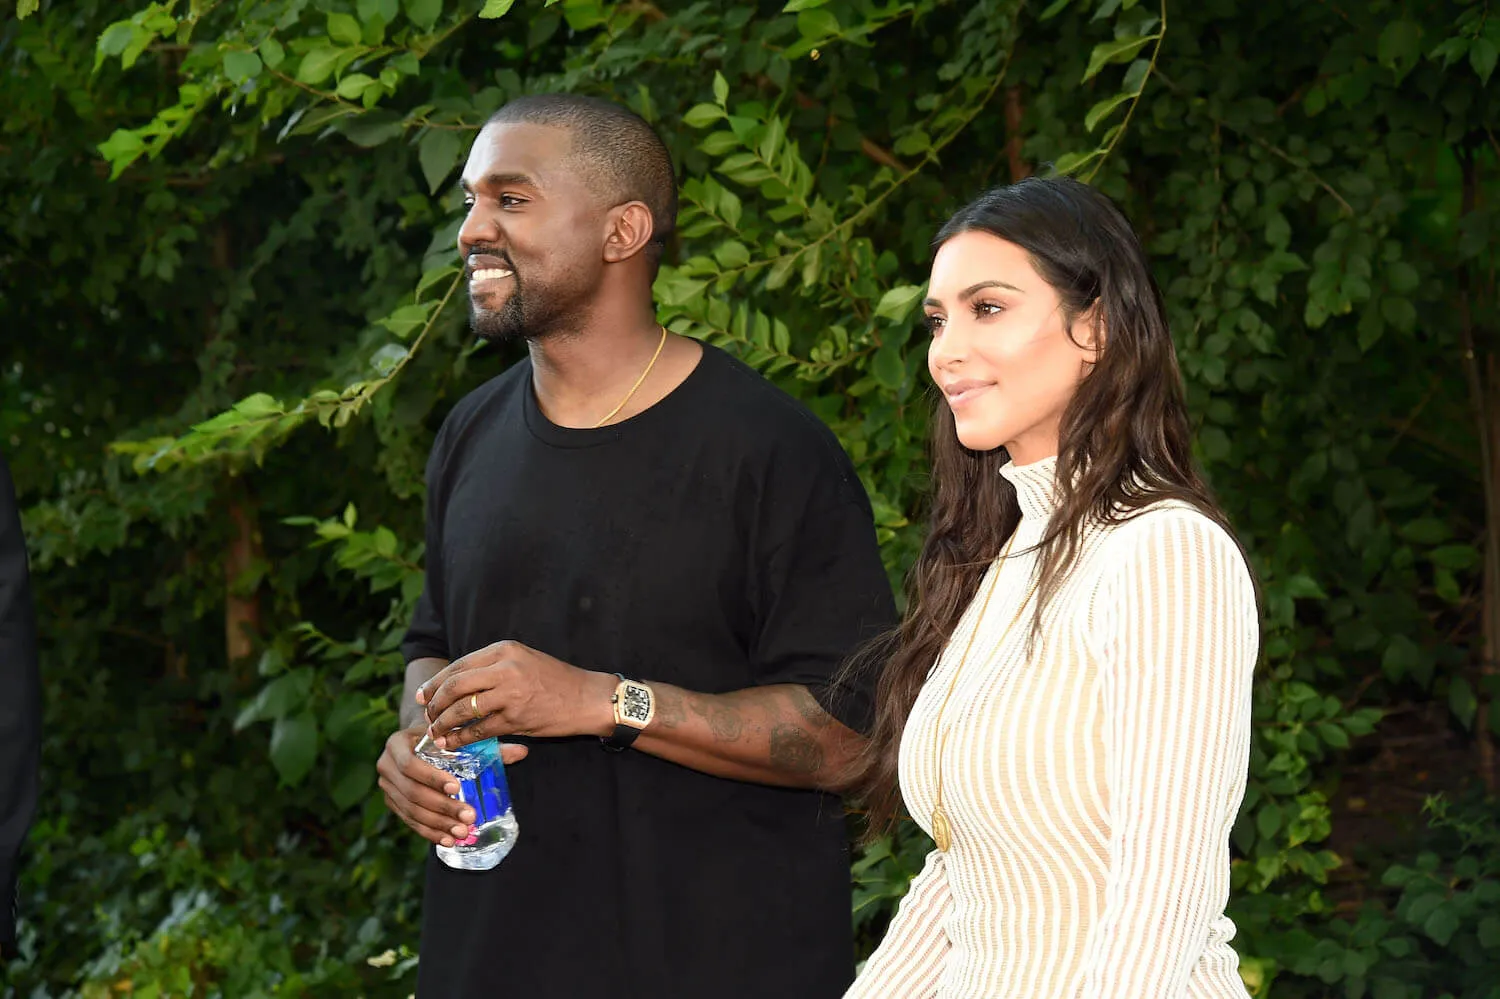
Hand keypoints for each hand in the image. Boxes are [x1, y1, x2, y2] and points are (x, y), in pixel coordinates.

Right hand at [376, 725, 528, 845]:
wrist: (417, 743)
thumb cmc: (442, 738)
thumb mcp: (458, 737)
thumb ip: (488, 745)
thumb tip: (523, 752)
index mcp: (398, 743)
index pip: (411, 764)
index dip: (432, 778)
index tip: (458, 788)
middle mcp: (386, 765)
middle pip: (412, 792)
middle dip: (442, 807)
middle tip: (468, 817)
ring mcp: (386, 787)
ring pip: (411, 810)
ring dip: (438, 824)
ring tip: (462, 833)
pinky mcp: (391, 803)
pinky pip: (409, 821)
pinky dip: (429, 832)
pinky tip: (447, 840)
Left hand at [416, 639, 615, 749]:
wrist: (588, 698)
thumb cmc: (557, 681)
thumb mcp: (524, 661)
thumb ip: (494, 667)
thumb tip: (459, 683)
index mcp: (504, 650)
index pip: (459, 665)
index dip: (436, 682)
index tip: (424, 695)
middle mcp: (505, 668)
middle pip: (455, 685)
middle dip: (435, 703)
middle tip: (427, 715)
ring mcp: (510, 693)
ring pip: (462, 709)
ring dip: (444, 723)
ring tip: (436, 732)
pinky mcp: (515, 718)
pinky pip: (479, 730)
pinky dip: (461, 738)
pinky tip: (453, 743)